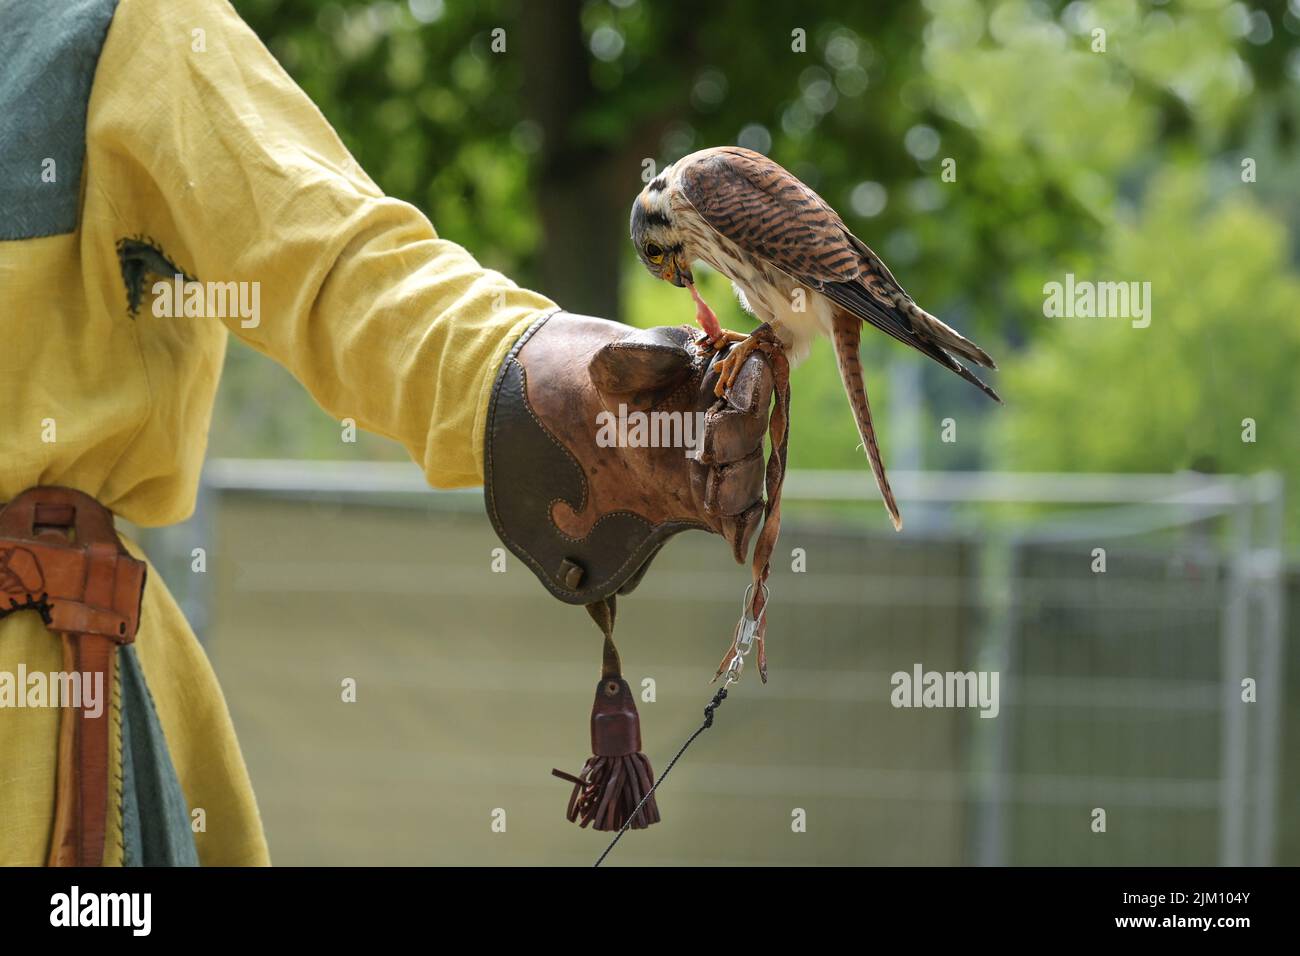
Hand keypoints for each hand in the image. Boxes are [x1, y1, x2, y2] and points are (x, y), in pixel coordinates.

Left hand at [484, 310, 774, 605]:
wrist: (603, 426)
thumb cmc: (618, 385)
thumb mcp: (615, 364)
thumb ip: (641, 352)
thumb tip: (679, 355)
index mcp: (724, 373)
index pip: (755, 377)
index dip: (748, 394)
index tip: (716, 415)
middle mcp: (737, 417)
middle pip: (755, 431)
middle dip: (736, 446)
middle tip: (705, 454)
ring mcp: (731, 459)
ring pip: (752, 476)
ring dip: (737, 491)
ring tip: (714, 503)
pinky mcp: (719, 496)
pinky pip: (742, 516)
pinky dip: (743, 531)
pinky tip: (738, 547)